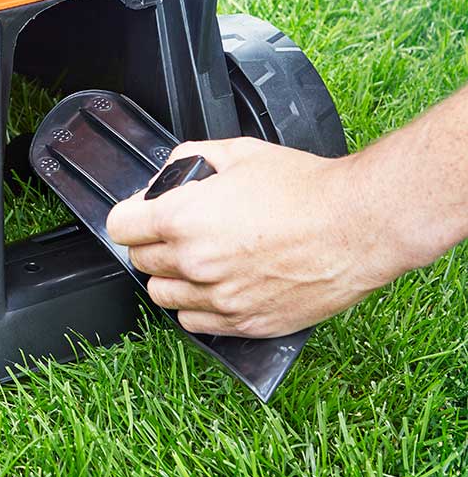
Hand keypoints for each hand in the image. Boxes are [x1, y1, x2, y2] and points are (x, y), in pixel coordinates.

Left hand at [106, 138, 404, 337]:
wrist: (357, 226)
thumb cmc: (303, 188)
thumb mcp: (236, 152)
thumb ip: (187, 161)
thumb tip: (166, 178)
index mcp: (182, 218)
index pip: (119, 227)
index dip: (129, 215)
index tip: (141, 213)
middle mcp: (193, 262)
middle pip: (139, 260)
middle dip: (151, 242)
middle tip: (177, 230)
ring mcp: (218, 298)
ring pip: (161, 295)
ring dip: (170, 276)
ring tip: (196, 258)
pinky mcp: (243, 323)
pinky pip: (193, 322)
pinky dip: (196, 306)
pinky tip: (215, 285)